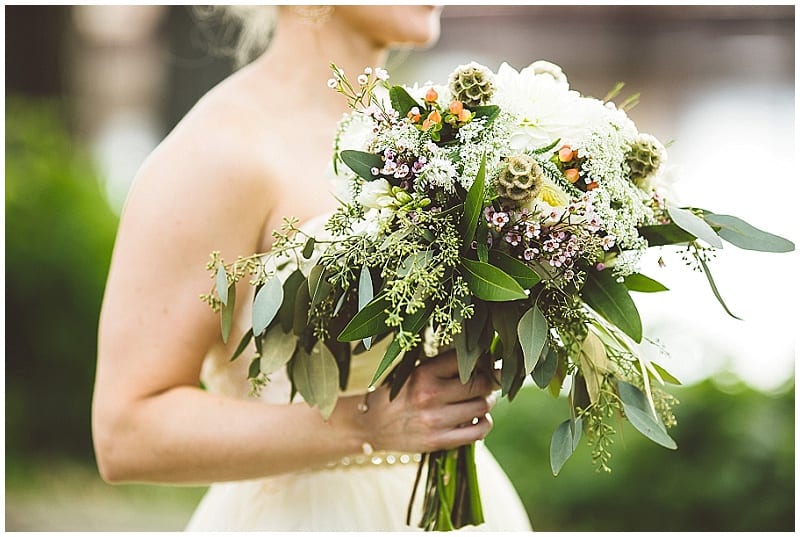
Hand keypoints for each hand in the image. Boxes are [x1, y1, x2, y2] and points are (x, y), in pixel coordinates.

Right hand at [357, 350, 497, 452]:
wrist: (371, 425)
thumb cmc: (399, 394)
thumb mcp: (415, 372)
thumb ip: (445, 366)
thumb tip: (484, 361)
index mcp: (424, 373)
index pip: (466, 360)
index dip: (483, 360)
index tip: (489, 360)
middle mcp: (431, 395)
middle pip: (481, 384)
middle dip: (492, 380)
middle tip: (492, 379)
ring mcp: (436, 420)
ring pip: (483, 406)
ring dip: (488, 401)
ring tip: (483, 398)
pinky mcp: (439, 441)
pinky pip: (478, 431)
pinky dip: (485, 423)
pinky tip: (478, 418)